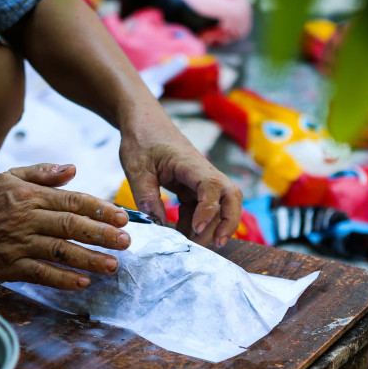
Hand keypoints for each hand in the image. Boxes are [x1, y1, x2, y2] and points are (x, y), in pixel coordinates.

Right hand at [0, 164, 129, 289]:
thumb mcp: (11, 176)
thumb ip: (44, 173)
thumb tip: (73, 168)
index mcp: (30, 196)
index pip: (72, 200)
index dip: (99, 209)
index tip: (122, 217)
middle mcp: (26, 219)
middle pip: (69, 226)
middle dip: (100, 235)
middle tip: (126, 242)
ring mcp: (18, 244)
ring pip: (59, 252)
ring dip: (88, 259)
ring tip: (112, 265)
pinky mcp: (9, 267)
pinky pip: (40, 274)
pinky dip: (61, 279)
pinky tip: (82, 282)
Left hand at [119, 120, 242, 247]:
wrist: (143, 123)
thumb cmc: (142, 139)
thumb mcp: (136, 167)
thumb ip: (146, 194)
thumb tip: (156, 223)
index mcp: (190, 163)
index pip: (212, 185)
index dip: (209, 209)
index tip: (196, 228)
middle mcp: (202, 173)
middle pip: (231, 197)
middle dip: (229, 222)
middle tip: (215, 245)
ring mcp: (200, 181)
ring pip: (220, 206)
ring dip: (213, 226)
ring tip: (194, 245)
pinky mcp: (192, 188)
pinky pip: (201, 209)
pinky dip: (195, 224)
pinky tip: (180, 233)